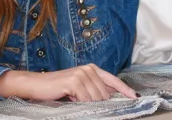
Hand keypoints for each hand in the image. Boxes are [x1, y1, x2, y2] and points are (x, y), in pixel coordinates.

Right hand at [0, 64, 136, 101]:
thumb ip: (94, 89)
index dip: (125, 90)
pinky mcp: (74, 82)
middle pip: (105, 94)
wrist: (36, 85)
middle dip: (100, 103)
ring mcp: (82, 74)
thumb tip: (110, 98)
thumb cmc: (57, 88)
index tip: (135, 97)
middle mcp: (88, 69)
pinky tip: (70, 99)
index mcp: (92, 69)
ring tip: (73, 100)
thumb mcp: (79, 87)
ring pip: (96, 99)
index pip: (113, 80)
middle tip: (83, 103)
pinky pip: (85, 100)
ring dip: (87, 104)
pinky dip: (80, 103)